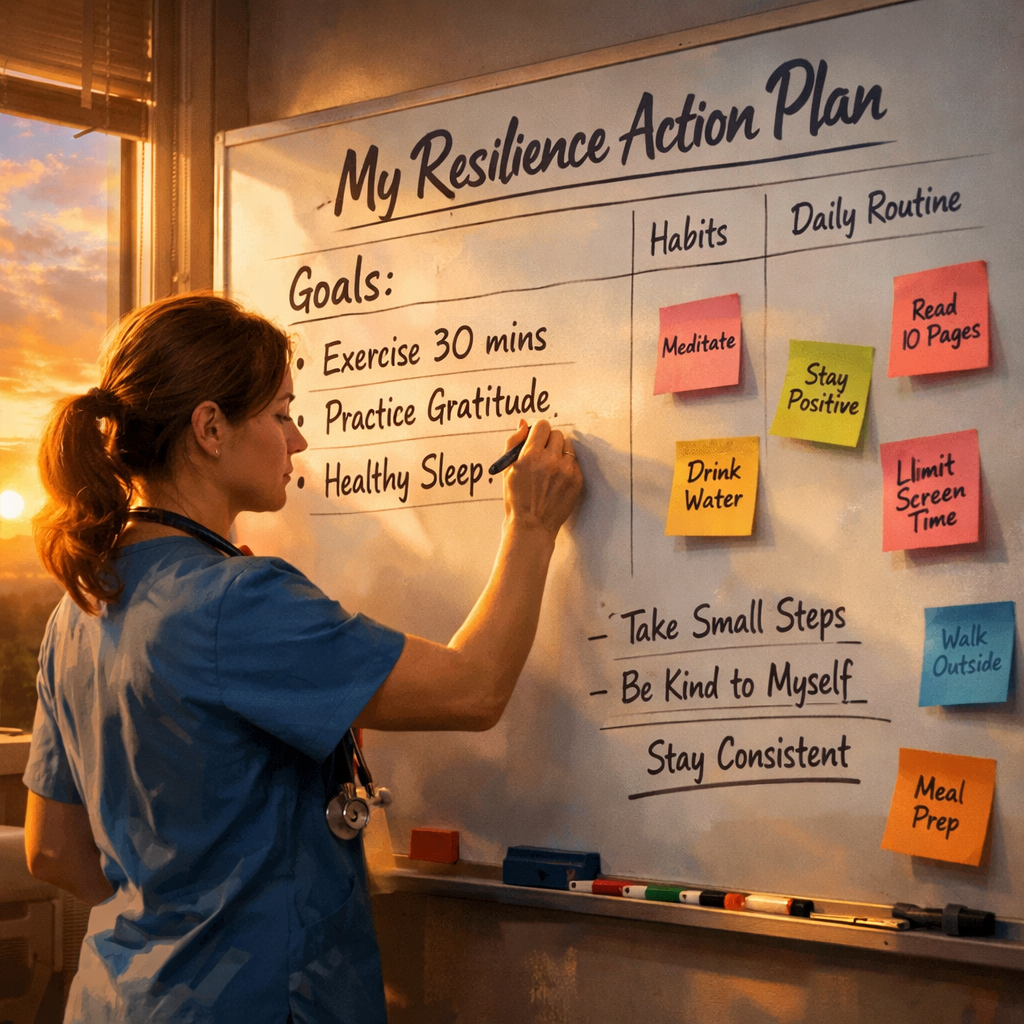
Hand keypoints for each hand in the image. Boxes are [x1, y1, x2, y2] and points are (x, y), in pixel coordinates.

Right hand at [503, 419, 582, 539]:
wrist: (531, 525)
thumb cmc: (516, 498)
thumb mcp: (506, 469)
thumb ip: (513, 443)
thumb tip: (523, 424)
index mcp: (530, 455)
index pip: (543, 426)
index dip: (538, 432)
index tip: (536, 440)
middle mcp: (550, 460)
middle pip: (557, 434)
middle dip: (549, 442)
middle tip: (542, 455)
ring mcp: (566, 470)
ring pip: (567, 447)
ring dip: (559, 453)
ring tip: (550, 469)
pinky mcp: (577, 480)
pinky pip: (574, 462)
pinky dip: (567, 467)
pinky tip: (557, 479)